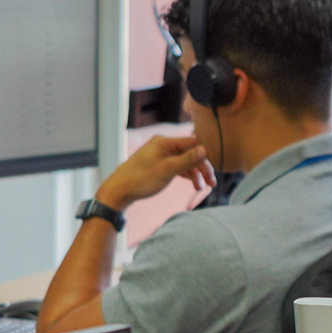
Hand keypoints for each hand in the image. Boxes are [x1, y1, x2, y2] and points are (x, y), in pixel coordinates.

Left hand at [95, 135, 214, 211]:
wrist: (120, 190)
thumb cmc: (142, 179)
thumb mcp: (168, 170)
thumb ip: (188, 159)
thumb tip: (205, 149)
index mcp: (165, 142)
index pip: (193, 144)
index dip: (205, 156)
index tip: (212, 172)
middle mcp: (163, 145)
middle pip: (191, 153)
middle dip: (202, 168)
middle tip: (211, 183)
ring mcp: (160, 154)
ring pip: (185, 161)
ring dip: (195, 173)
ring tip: (201, 188)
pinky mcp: (158, 163)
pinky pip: (177, 166)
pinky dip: (186, 174)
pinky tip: (192, 183)